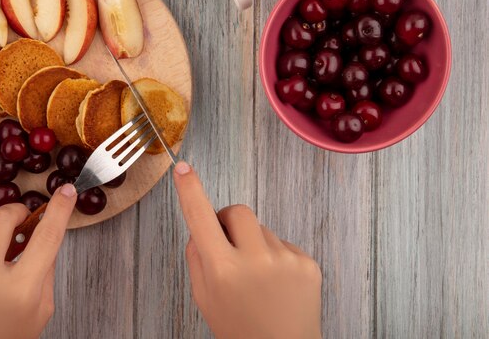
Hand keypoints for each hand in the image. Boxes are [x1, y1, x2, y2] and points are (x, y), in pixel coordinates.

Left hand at [0, 184, 76, 338]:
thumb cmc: (5, 338)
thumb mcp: (38, 311)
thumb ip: (43, 272)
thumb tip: (41, 230)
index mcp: (20, 291)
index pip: (47, 237)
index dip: (59, 209)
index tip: (66, 192)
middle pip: (0, 219)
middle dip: (12, 214)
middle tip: (16, 222)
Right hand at [173, 162, 321, 338]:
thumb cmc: (241, 331)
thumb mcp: (205, 298)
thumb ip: (198, 259)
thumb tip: (201, 229)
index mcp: (223, 270)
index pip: (200, 218)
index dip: (190, 190)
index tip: (183, 169)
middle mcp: (255, 260)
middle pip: (237, 212)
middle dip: (228, 222)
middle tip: (228, 249)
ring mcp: (285, 260)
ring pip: (261, 229)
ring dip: (255, 244)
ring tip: (258, 279)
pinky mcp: (307, 263)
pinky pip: (283, 243)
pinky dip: (276, 257)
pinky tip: (276, 284)